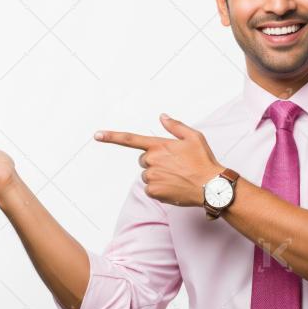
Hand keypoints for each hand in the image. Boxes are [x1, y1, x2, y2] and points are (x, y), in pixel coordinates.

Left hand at [94, 113, 224, 206]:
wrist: (210, 186)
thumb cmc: (203, 161)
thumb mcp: (193, 137)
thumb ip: (175, 126)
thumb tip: (162, 116)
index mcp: (159, 145)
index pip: (130, 139)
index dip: (112, 136)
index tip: (97, 135)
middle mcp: (152, 160)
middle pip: (143, 160)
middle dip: (155, 161)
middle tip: (174, 165)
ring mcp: (151, 177)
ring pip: (147, 175)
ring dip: (158, 175)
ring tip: (177, 176)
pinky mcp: (154, 191)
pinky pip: (151, 189)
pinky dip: (160, 188)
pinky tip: (174, 186)